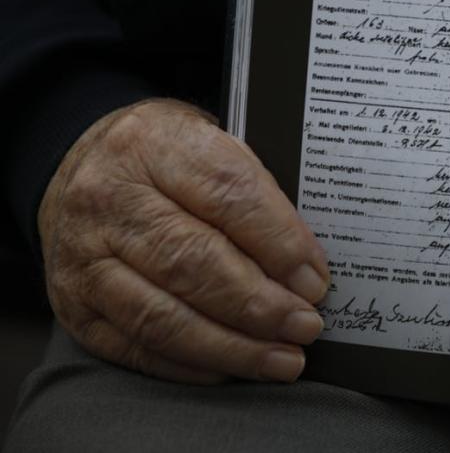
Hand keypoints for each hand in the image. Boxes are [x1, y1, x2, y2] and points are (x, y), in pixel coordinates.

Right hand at [38, 98, 329, 382]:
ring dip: (231, 345)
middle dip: (259, 304)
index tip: (315, 280)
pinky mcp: (72, 304)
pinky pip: (133, 346)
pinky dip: (190, 364)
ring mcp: (84, 256)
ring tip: (282, 358)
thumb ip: (257, 196)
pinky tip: (231, 368)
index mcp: (156, 145)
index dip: (279, 243)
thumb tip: (305, 268)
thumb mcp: (214, 144)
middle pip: (192, 262)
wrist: (85, 164)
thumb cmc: (169, 158)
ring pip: (161, 315)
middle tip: (305, 325)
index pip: (228, 195)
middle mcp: (111, 199)